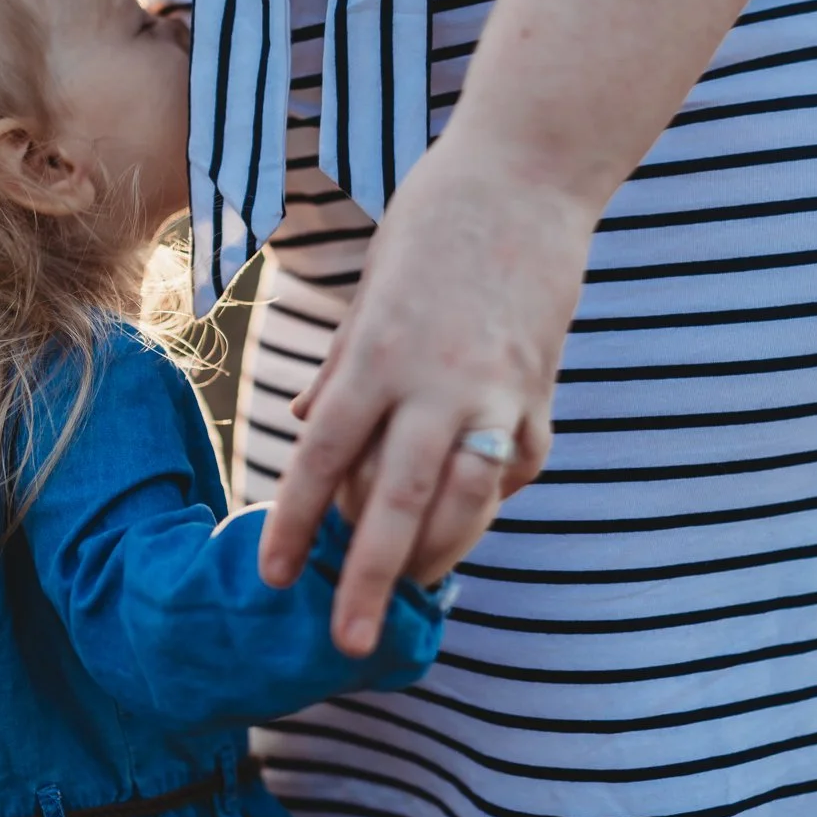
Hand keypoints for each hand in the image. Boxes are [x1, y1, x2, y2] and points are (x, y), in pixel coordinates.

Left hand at [258, 132, 598, 654]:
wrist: (527, 176)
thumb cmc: (433, 224)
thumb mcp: (371, 290)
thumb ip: (343, 367)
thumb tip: (307, 419)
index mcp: (376, 354)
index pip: (322, 456)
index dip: (293, 521)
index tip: (273, 577)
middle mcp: (434, 382)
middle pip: (395, 501)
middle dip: (370, 578)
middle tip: (349, 641)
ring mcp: (498, 389)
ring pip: (468, 499)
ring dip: (439, 551)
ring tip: (413, 586)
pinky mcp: (543, 388)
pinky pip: (518, 463)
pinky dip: (494, 491)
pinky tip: (474, 504)